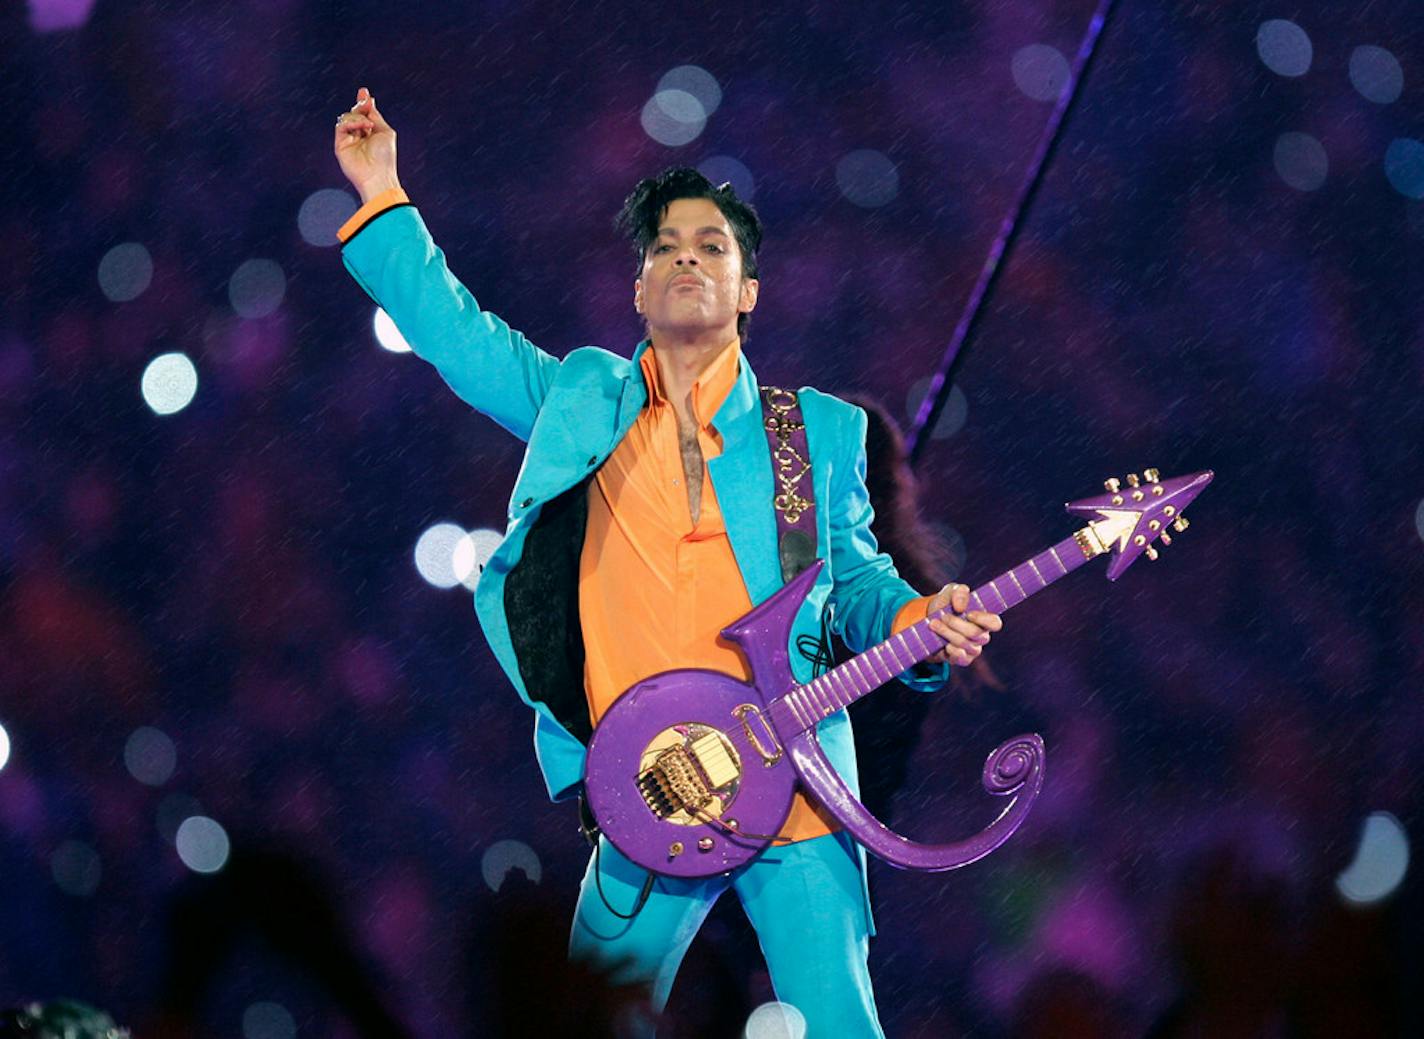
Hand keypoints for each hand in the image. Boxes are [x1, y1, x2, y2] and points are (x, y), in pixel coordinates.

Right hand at [333, 87, 400, 203]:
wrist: (377, 175)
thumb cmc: (385, 156)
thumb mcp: (385, 131)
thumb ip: (375, 116)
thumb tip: (369, 100)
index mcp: (372, 133)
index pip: (365, 114)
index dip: (363, 103)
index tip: (363, 91)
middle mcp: (359, 136)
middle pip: (354, 113)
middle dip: (360, 106)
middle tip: (364, 101)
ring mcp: (349, 140)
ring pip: (347, 117)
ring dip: (358, 117)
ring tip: (367, 125)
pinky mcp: (340, 145)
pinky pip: (341, 126)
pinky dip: (351, 122)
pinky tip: (362, 126)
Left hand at [923, 583, 1001, 666]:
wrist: (929, 622)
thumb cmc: (946, 604)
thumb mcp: (950, 591)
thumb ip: (959, 592)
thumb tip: (961, 606)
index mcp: (984, 619)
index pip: (995, 623)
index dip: (984, 620)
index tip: (969, 614)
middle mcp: (982, 636)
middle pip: (975, 634)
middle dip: (956, 624)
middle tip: (943, 616)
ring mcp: (973, 649)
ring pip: (964, 644)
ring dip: (947, 633)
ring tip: (934, 624)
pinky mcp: (963, 659)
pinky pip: (960, 658)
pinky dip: (949, 649)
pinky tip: (941, 642)